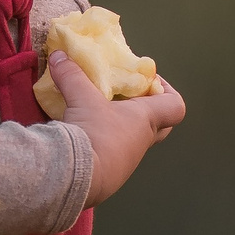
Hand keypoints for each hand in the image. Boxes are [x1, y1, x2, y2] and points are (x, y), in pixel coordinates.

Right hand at [49, 51, 185, 204]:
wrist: (79, 179)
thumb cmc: (93, 134)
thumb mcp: (81, 98)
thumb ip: (72, 75)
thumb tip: (59, 54)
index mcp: (145, 120)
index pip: (175, 105)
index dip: (167, 91)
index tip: (148, 81)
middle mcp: (142, 141)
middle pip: (160, 126)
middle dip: (147, 110)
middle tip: (127, 97)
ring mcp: (128, 162)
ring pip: (134, 141)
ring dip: (121, 127)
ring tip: (97, 113)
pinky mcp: (111, 177)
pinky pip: (114, 155)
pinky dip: (104, 144)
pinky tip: (84, 136)